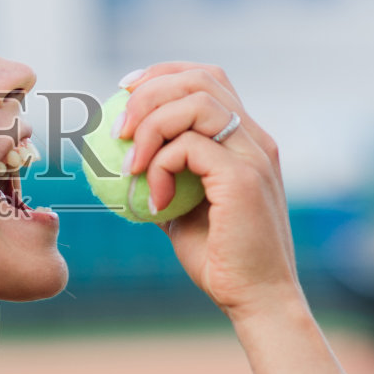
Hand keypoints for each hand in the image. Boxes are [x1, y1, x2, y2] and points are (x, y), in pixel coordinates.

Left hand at [116, 63, 304, 321]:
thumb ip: (164, 178)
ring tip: (129, 164)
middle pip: (200, 79)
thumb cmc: (220, 260)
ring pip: (195, 102)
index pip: (207, 79)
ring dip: (150, 125)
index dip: (162, 74)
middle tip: (117, 128)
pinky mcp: (243, 177)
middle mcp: (255, 139)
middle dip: (149, 91)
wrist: (256, 299)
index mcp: (246, 140)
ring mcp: (253, 155)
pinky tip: (155, 199)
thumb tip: (119, 159)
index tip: (123, 91)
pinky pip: (188, 146)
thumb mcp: (182, 209)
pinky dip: (160, 165)